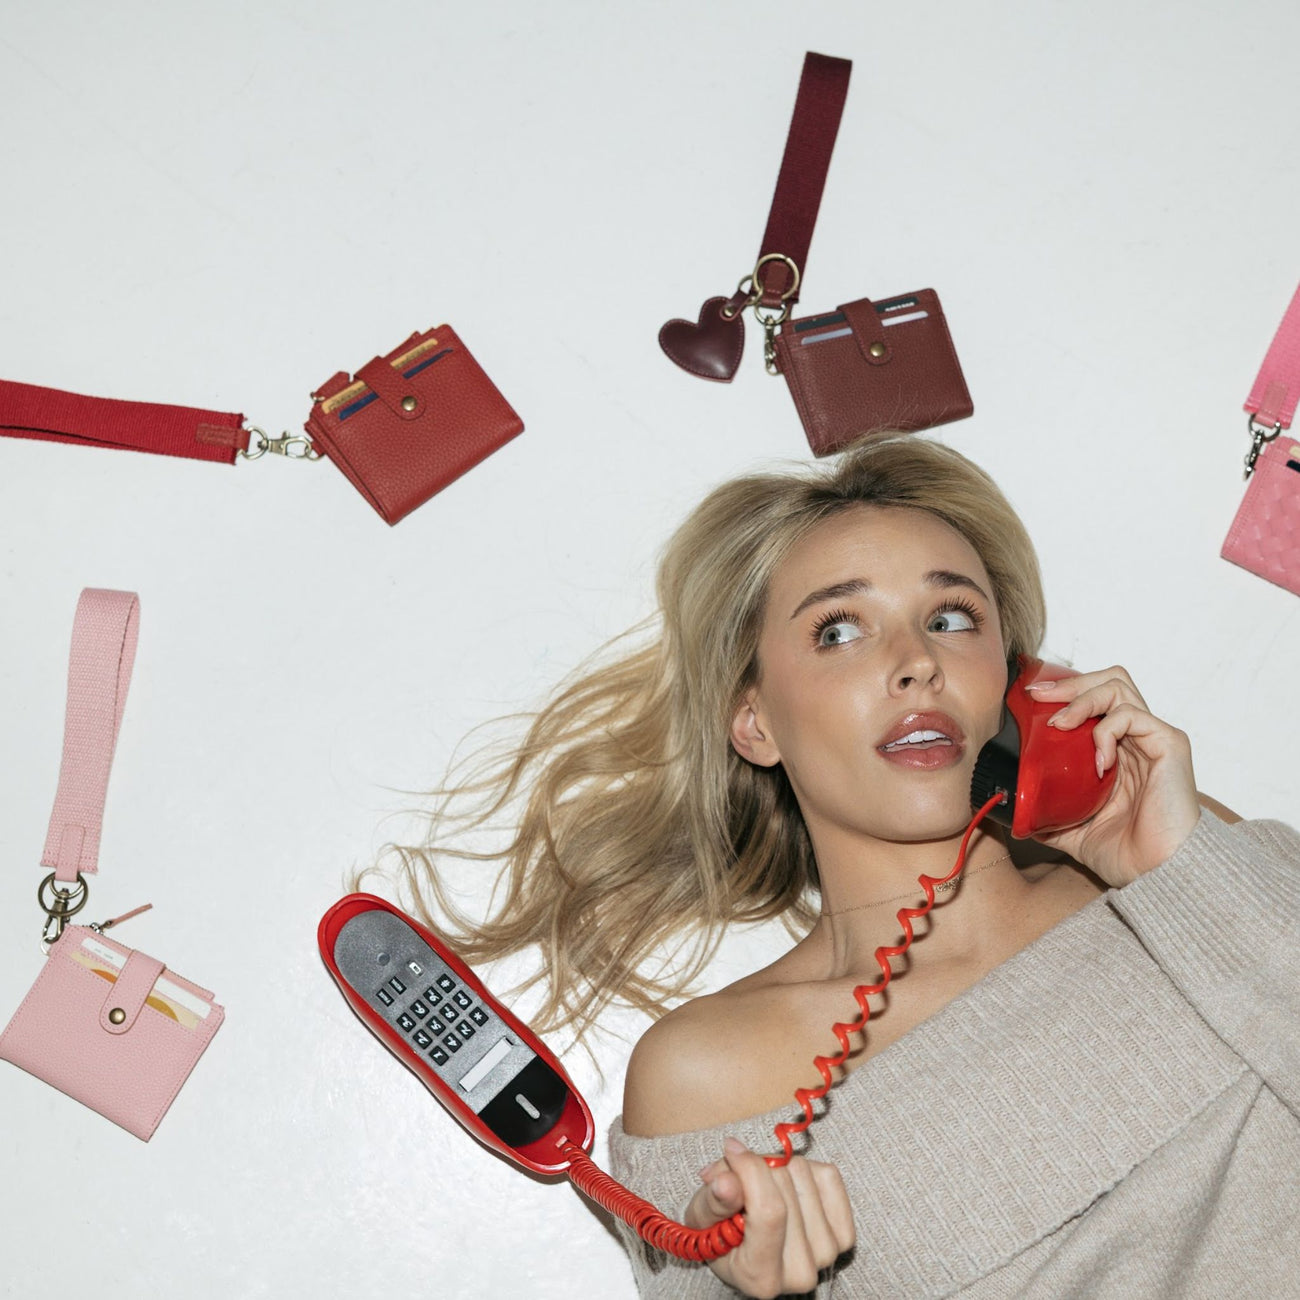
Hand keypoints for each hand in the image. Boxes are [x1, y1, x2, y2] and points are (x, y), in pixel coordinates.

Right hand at [683, 1137, 853, 1297]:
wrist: (751, 1249)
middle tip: (742, 1179)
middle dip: (758, 1167)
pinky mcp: (845, 1235)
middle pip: (784, 1187)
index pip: (769, 1211)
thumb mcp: (702, 1220)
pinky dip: (806, 1168)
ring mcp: (827, 1254)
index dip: (749, 1170)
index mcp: (760, 1276)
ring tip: (763, 1186)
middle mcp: (799, 1272)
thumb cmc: (722, 1234)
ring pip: (804, 1174)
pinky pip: (828, 1175)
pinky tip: (790, 1187)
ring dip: (779, 1167)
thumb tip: (725, 1181)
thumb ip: (712, 1202)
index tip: (731, 1151)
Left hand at [1025, 666, 1199, 886]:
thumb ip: (1047, 814)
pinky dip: (1106, 731)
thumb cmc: (1125, 853)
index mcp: (1117, 751)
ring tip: (1060, 724)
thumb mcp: (1071, 829)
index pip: (1093, 700)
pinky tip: (1097, 761)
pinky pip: (1132, 716)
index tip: (1030, 698)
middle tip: (1039, 696)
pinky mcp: (1169, 744)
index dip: (1063, 692)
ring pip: (1118, 688)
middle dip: (1069, 683)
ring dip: (1082, 699)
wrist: (1157, 874)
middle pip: (1107, 681)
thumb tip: (1013, 812)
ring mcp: (1154, 738)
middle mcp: (1136, 738)